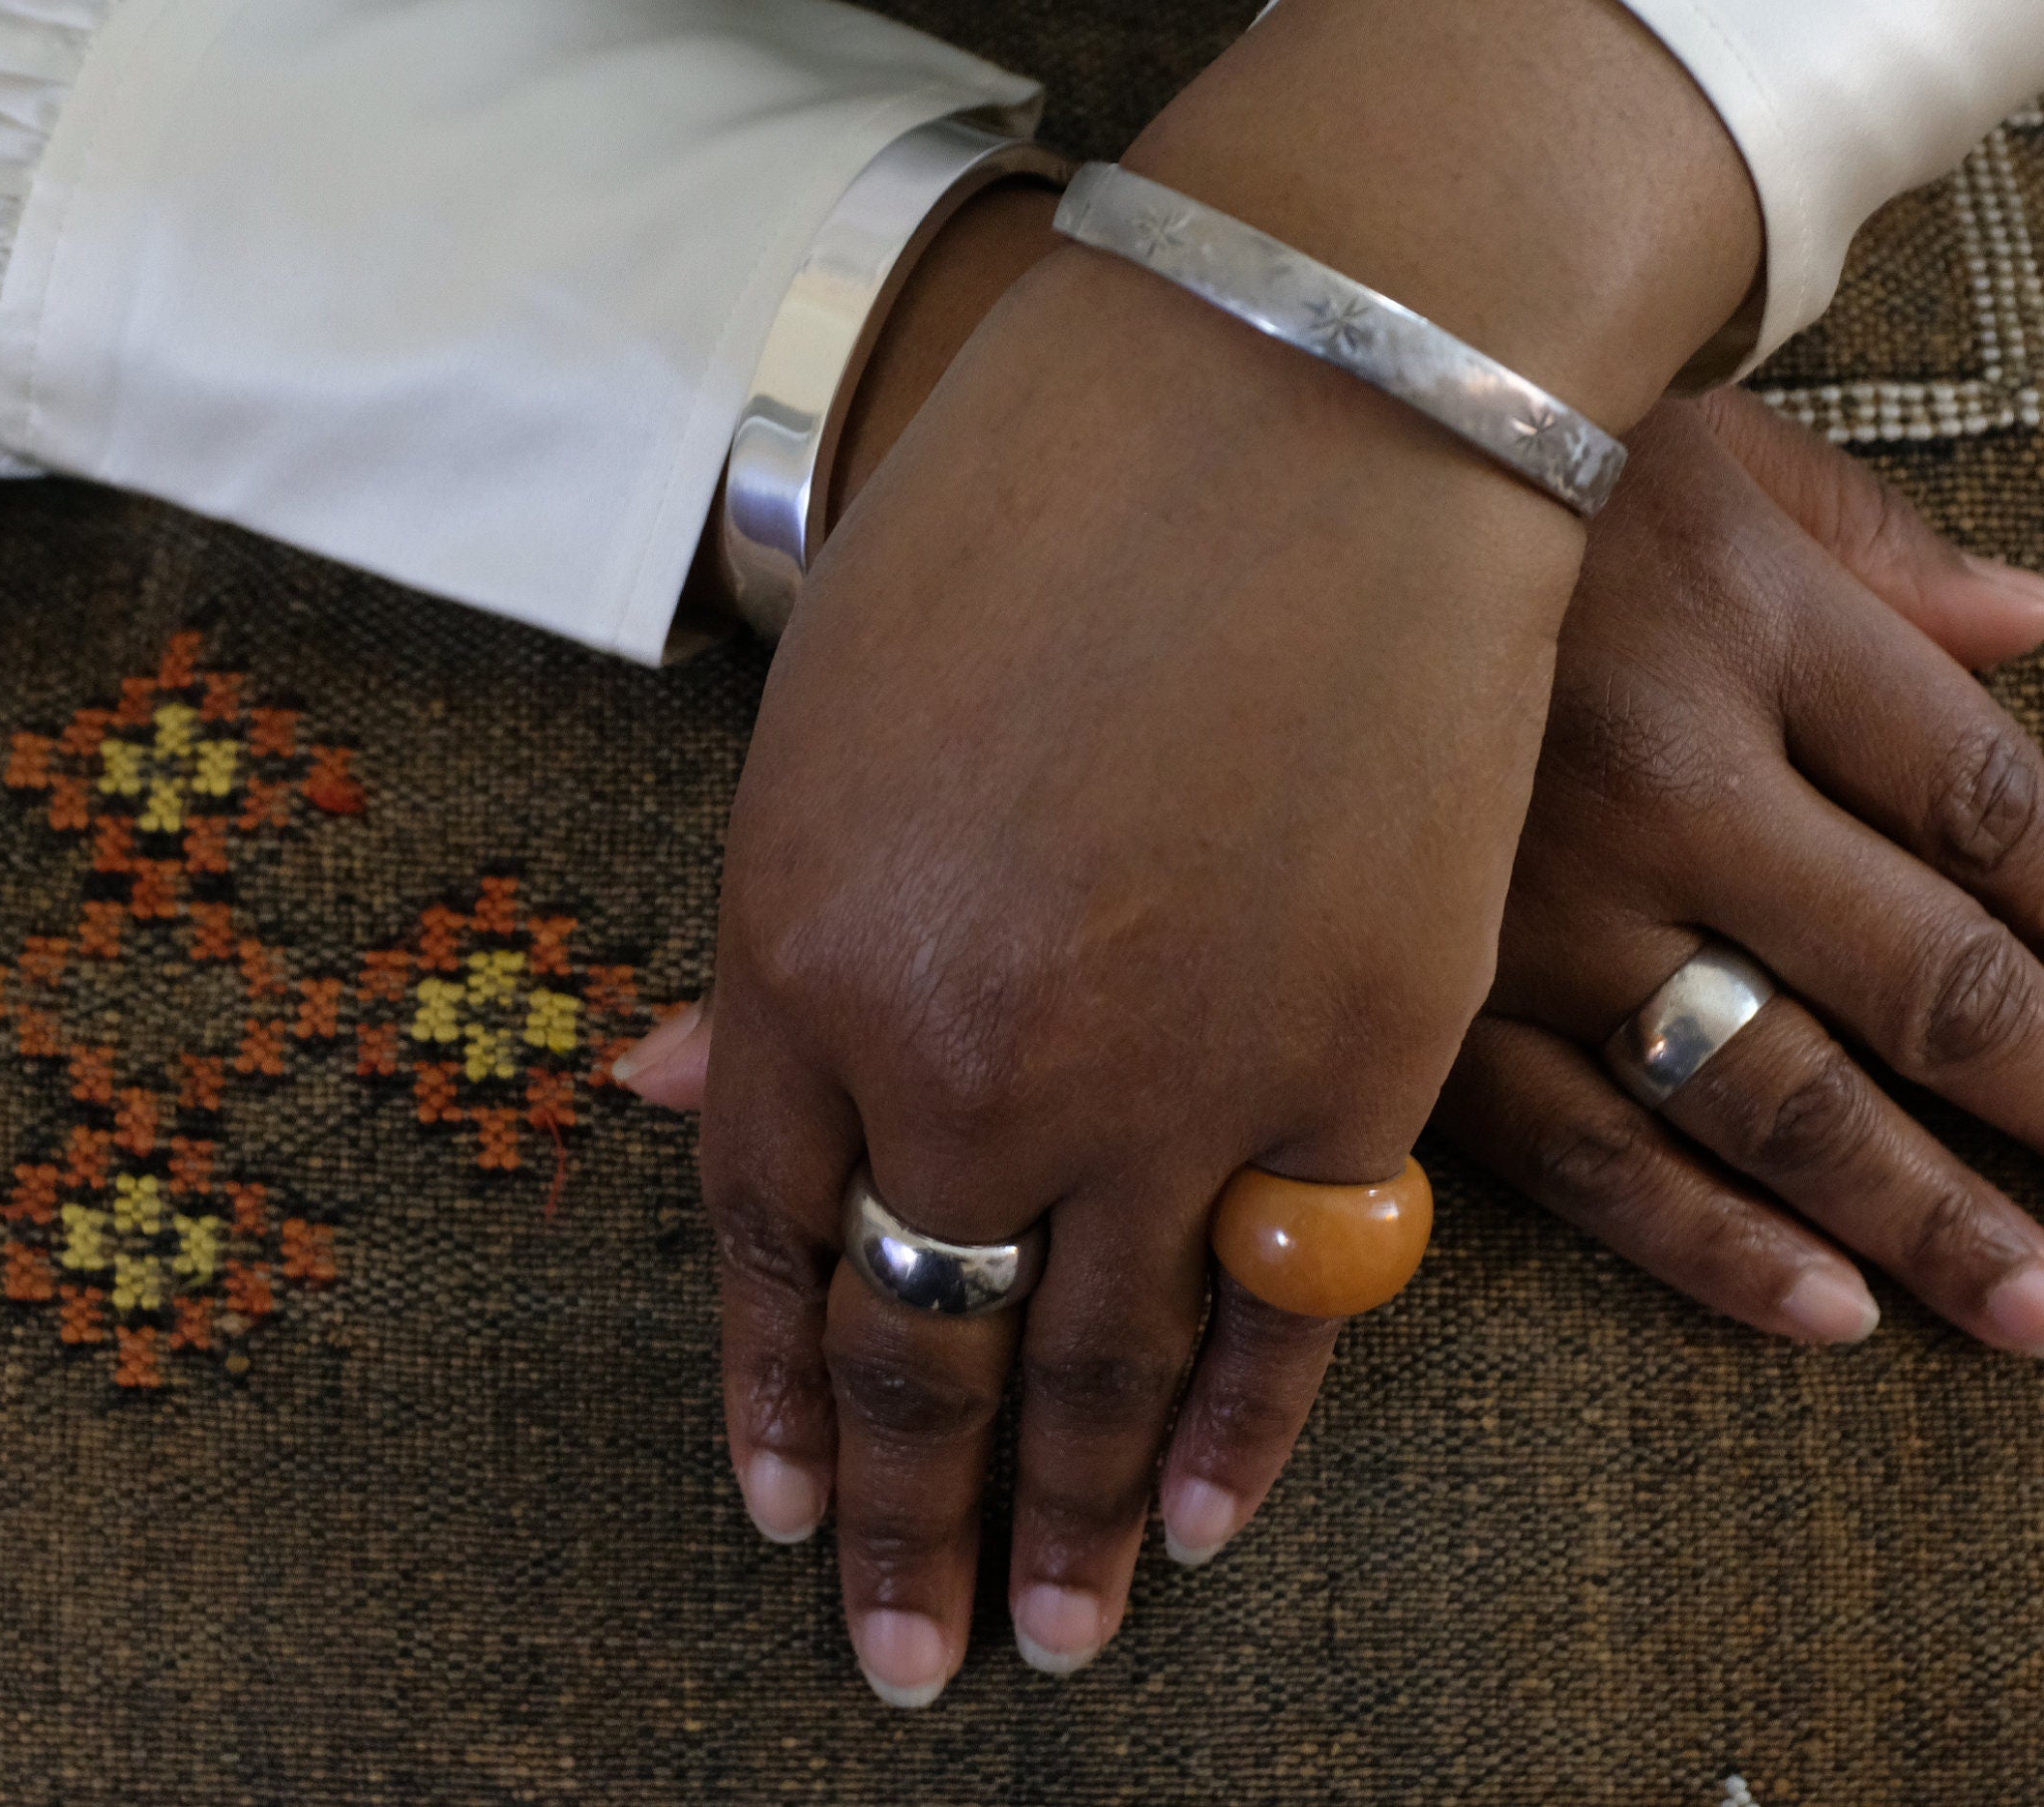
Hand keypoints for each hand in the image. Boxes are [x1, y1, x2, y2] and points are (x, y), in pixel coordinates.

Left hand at [645, 0, 1761, 1705]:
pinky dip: (1249, 1426)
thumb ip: (791, 930)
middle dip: (906, 1521)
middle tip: (903, 1658)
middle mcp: (964, 1057)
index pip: (763, 1239)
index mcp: (803, 948)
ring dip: (1071, 1523)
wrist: (1312, 386)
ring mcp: (1166, 1076)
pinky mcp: (1359, 1063)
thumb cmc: (1048, 496)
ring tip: (1051, 1644)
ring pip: (1099, 1365)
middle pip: (920, 1344)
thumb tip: (684, 1089)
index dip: (776, 1391)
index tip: (787, 1509)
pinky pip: (1291, 1300)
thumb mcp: (844, 701)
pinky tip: (1211, 1519)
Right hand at [1441, 390, 2043, 1355]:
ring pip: (1765, 1092)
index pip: (1973, 791)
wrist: (1224, 489)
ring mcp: (1531, 904)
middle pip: (1915, 969)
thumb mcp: (1697, 448)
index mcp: (1742, 615)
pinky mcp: (1416, 1002)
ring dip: (1923, 1213)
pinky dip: (1710, 1245)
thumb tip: (2041, 617)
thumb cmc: (1477, 457)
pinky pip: (1581, 1152)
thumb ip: (1873, 540)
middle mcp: (1659, 770)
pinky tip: (1826, 1312)